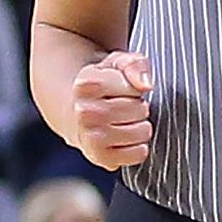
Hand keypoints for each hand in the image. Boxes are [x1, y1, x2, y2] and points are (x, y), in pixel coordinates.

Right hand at [69, 47, 153, 169]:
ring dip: (140, 127)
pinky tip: (124, 139)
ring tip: (124, 122)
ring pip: (143, 132)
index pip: (137, 88)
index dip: (136, 88)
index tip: (122, 90)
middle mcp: (84, 112)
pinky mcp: (100, 158)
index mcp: (86, 84)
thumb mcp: (117, 63)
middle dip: (139, 107)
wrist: (76, 114)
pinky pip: (139, 153)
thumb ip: (135, 64)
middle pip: (141, 110)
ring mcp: (90, 137)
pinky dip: (138, 148)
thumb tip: (146, 85)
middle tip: (124, 107)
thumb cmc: (103, 86)